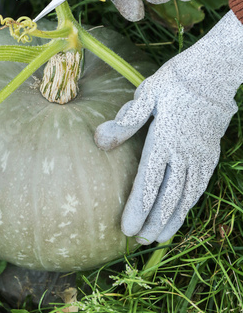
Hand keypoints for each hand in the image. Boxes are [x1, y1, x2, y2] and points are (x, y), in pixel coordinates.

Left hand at [95, 11, 242, 242]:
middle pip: (168, 196)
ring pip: (187, 196)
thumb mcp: (147, 94)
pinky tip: (182, 212)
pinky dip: (190, 203)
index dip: (137, 208)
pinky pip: (201, 185)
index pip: (149, 182)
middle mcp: (184, 153)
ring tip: (159, 237)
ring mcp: (201, 155)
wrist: (213, 72)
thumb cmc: (175, 80)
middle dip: (153, 221)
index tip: (126, 228)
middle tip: (140, 241)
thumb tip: (100, 140)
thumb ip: (125, 121)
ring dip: (173, 219)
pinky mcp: (211, 153)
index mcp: (165, 139)